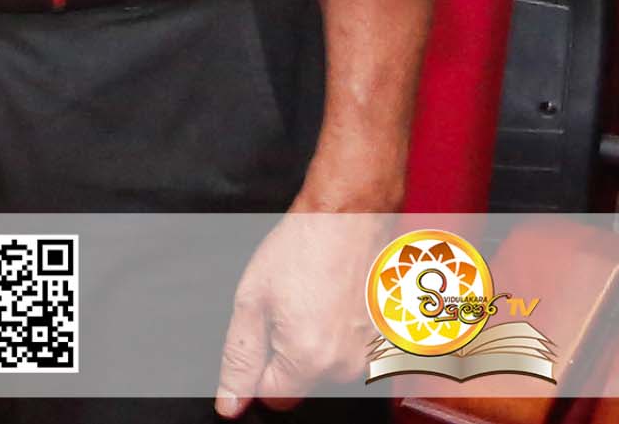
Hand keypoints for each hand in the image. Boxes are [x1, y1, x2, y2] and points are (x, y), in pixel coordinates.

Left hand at [215, 207, 382, 412]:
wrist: (349, 215)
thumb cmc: (303, 248)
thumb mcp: (251, 301)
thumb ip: (239, 359)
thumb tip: (231, 404)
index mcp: (309, 359)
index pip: (272, 398)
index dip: (261, 368)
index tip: (267, 331)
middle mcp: (347, 364)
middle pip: (303, 383)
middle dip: (290, 354)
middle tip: (291, 308)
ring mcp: (372, 352)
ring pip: (328, 367)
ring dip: (318, 342)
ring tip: (316, 299)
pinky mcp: (388, 339)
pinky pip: (352, 351)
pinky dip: (342, 332)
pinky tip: (337, 300)